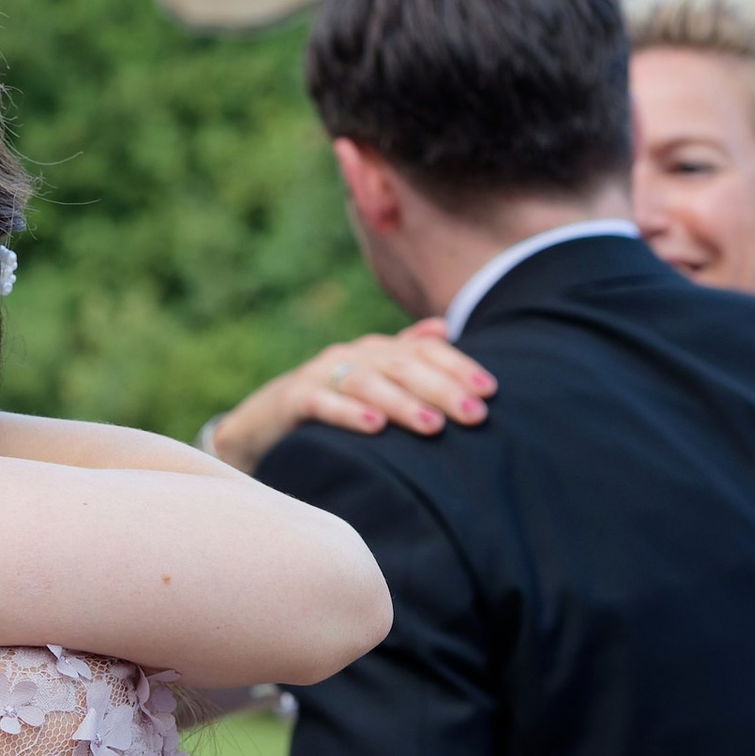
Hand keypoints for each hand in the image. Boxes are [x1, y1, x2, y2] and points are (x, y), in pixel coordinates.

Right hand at [203, 323, 494, 470]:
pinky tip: (375, 428)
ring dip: (403, 404)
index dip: (458, 366)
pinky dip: (349, 414)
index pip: (425, 350)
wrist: (264, 424)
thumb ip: (407, 355)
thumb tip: (446, 327)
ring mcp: (321, 374)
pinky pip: (323, 403)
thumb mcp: (371, 381)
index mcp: (378, 351)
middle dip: (443, 389)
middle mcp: (353, 355)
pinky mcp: (293, 399)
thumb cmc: (331, 406)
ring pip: (368, 382)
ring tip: (433, 426)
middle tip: (475, 414)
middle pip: (403, 365)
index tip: (491, 391)